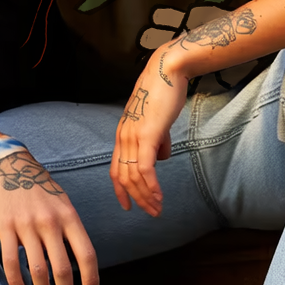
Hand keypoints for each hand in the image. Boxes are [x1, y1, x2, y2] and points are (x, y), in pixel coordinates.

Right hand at [0, 150, 100, 284]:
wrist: (11, 166)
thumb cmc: (41, 189)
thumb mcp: (64, 204)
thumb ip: (70, 230)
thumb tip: (79, 261)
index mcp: (69, 217)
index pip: (86, 253)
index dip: (90, 277)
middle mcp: (51, 222)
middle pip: (62, 267)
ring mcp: (27, 225)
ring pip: (37, 269)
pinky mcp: (5, 227)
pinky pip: (11, 261)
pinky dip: (16, 281)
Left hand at [112, 46, 189, 216]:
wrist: (167, 72)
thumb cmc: (164, 93)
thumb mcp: (157, 121)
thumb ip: (157, 140)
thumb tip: (162, 157)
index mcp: (124, 135)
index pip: (116, 169)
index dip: (121, 189)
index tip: (128, 205)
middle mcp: (124, 138)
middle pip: (124, 177)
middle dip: (137, 198)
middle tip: (151, 212)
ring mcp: (133, 136)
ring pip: (135, 176)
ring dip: (146, 196)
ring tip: (158, 209)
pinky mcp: (147, 135)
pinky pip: (146, 168)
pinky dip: (151, 186)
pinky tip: (159, 197)